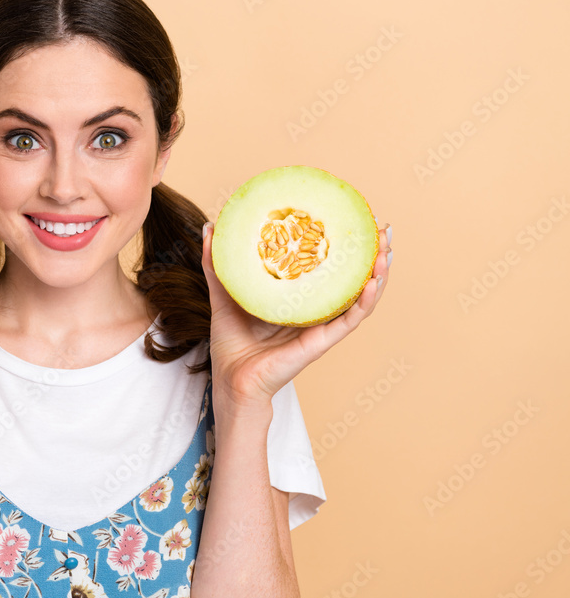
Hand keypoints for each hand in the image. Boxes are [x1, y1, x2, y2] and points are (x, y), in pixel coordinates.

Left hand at [200, 220, 391, 419]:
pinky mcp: (320, 342)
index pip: (326, 266)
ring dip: (378, 273)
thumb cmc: (230, 343)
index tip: (354, 217)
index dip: (342, 244)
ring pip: (359, 298)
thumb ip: (218, 263)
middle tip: (383, 228)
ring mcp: (320, 326)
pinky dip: (364, 302)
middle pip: (351, 279)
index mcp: (296, 298)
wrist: (231, 380)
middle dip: (371, 253)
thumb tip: (210, 227)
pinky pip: (349, 321)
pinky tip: (373, 283)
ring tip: (387, 249)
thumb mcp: (224, 293)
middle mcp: (314, 310)